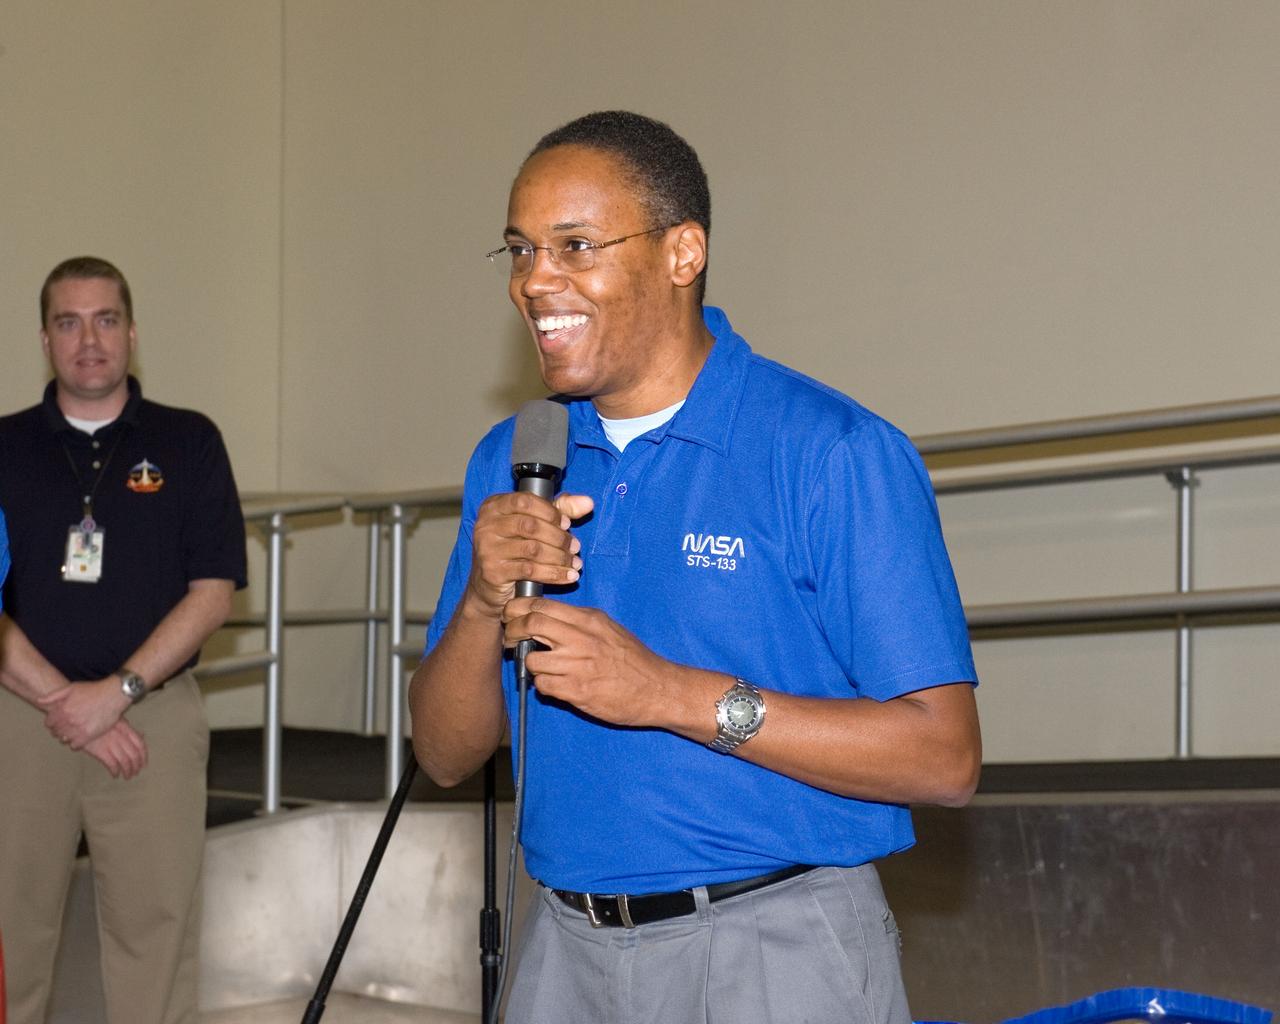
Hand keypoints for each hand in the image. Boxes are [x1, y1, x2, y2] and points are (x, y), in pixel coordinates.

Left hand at [38, 677, 129, 748]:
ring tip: (74, 731)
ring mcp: (78, 728)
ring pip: (64, 739)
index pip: (49, 723)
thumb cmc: (94, 690)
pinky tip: (80, 737)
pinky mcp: (89, 735)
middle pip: (56, 732)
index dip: (52, 723)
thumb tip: (39, 701)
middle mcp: (68, 720)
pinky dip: (75, 743)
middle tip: (67, 727)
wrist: (113, 694)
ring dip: (67, 737)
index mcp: (62, 709)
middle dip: (59, 730)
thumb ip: (53, 695)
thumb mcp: (72, 687)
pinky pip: (75, 745)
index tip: (57, 722)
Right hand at [83, 719, 148, 778]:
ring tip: (127, 776)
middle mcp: (121, 737)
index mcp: (126, 729)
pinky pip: (112, 764)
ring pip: (125, 761)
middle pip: (134, 755)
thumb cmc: (98, 720)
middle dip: (136, 766)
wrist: (80, 721)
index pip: (140, 744)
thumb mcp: (116, 719)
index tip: (144, 763)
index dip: (144, 756)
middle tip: (136, 773)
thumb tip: (142, 735)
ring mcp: (111, 744)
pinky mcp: (100, 751)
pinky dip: (115, 771)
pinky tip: (115, 775)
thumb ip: (129, 728)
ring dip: (128, 771)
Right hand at [466, 492, 593, 617]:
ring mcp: (487, 549)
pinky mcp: (493, 572)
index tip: (566, 523)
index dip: (550, 512)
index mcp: (494, 506)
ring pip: (533, 549)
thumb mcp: (535, 523)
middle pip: (530, 526)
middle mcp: (486, 525)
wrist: (489, 587)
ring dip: (560, 557)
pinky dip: (554, 573)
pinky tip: (568, 576)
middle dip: (558, 537)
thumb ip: (561, 509)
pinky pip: (530, 571)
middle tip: (575, 546)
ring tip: (574, 563)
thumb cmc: (514, 549)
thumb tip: (587, 502)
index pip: (525, 500)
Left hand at [502, 597, 671, 726]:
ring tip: (543, 668)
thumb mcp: (608, 627)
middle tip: (513, 640)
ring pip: (532, 660)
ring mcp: (578, 666)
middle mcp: (581, 639)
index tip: (511, 615)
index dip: (518, 609)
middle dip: (513, 632)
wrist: (658, 689)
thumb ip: (579, 620)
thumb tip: (547, 614)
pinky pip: (543, 686)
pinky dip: (544, 686)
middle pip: (530, 625)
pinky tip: (556, 685)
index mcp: (588, 620)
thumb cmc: (633, 659)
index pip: (541, 605)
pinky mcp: (577, 692)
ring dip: (531, 664)